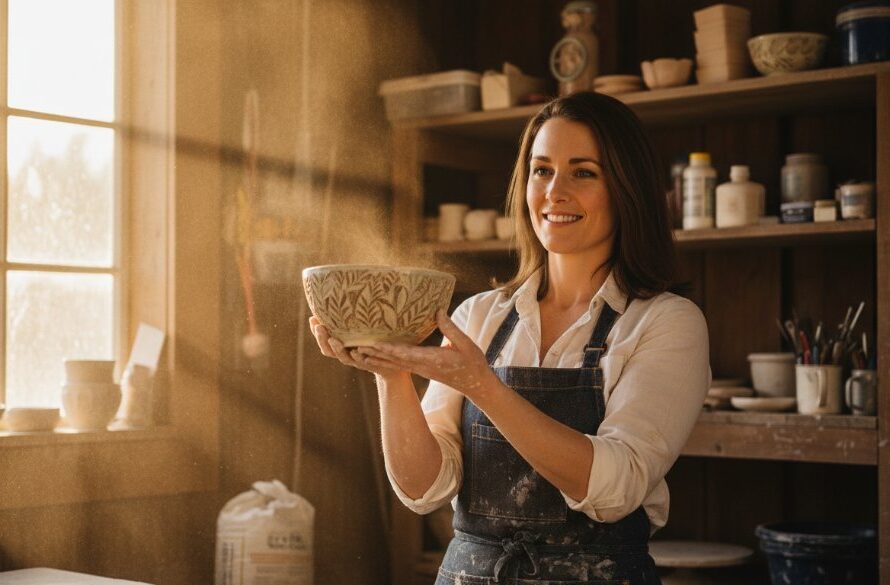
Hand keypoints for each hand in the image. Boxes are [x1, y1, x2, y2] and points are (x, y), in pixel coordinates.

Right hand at [308, 316, 404, 379]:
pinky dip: (357, 357)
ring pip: (343, 357)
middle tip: (319, 327)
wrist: (393, 360)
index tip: (312, 318)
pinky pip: (362, 362)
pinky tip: (354, 350)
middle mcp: (347, 353)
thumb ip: (353, 315)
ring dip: (337, 348)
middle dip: (322, 339)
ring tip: (333, 339)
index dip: (316, 331)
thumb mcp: (364, 325)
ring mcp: (358, 360)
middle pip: (328, 350)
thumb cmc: (376, 338)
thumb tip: (346, 291)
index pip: (324, 339)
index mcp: (341, 344)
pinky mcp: (370, 364)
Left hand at [355, 310, 499, 398]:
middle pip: (394, 360)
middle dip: (375, 354)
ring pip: (394, 364)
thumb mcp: (465, 344)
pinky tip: (375, 358)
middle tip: (355, 347)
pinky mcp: (421, 370)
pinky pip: (399, 366)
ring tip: (358, 353)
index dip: (388, 348)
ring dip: (376, 359)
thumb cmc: (473, 363)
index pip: (406, 354)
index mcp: (432, 359)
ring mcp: (421, 370)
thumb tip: (438, 310)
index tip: (373, 343)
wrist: (476, 384)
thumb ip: (450, 328)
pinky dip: (385, 362)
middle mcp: (422, 366)